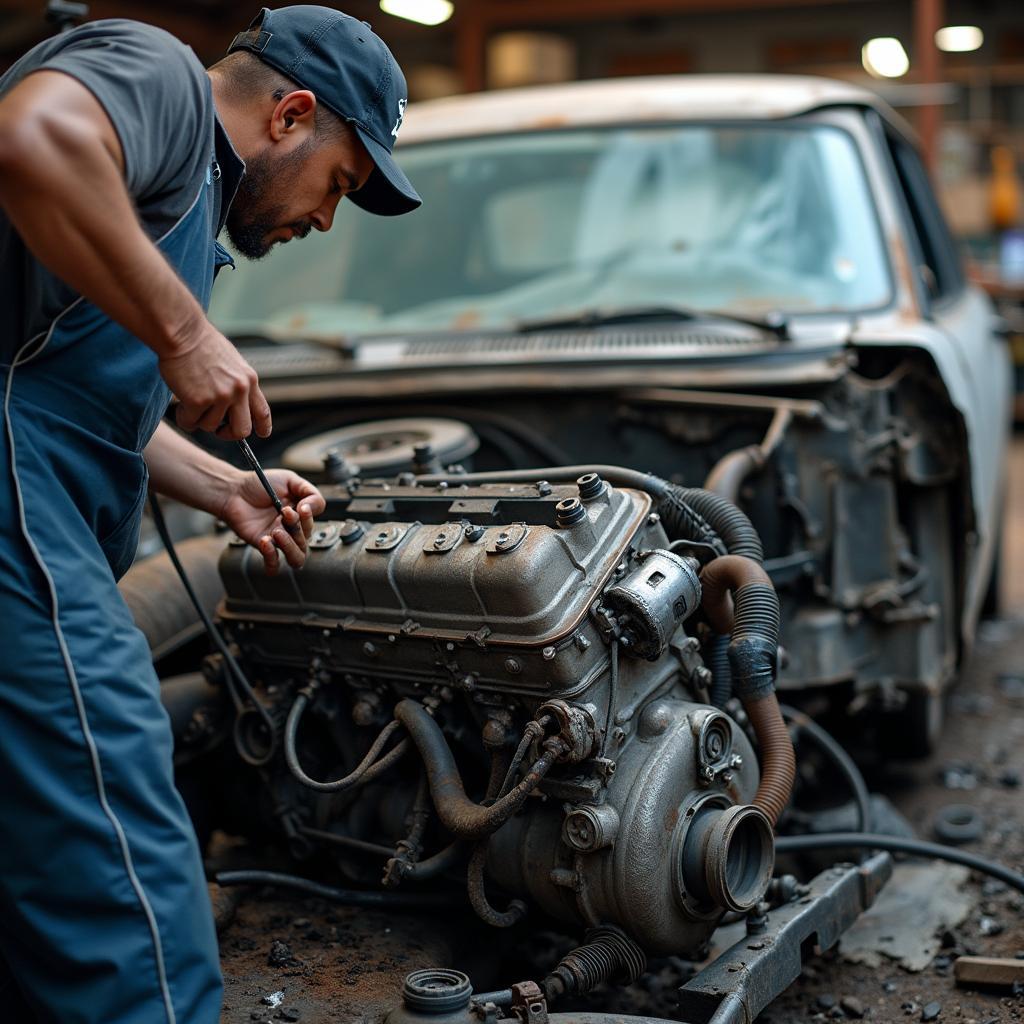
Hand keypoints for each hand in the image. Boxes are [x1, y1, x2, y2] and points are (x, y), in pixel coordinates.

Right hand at [159, 320, 271, 440]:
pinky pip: (191, 422)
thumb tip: (234, 407)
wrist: (182, 332)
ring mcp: (220, 396)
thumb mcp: (232, 363)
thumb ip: (237, 384)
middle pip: (242, 430)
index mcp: (249, 380)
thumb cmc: (201, 344)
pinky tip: (181, 405)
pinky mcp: (199, 400)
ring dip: (199, 419)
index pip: (262, 412)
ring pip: (211, 426)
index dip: (263, 427)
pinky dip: (184, 418)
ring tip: (191, 403)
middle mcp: (239, 390)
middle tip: (217, 429)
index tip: (261, 434)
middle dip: (228, 434)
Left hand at [221, 468, 325, 574]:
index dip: (309, 518)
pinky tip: (265, 541)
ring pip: (296, 559)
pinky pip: (274, 565)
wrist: (235, 491)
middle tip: (284, 512)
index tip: (300, 507)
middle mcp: (291, 531)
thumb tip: (311, 509)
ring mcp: (278, 541)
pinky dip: (272, 557)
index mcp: (300, 516)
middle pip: (306, 543)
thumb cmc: (261, 484)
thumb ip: (309, 492)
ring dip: (290, 546)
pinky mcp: (263, 547)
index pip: (312, 525)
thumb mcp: (290, 480)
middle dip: (297, 528)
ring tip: (277, 531)